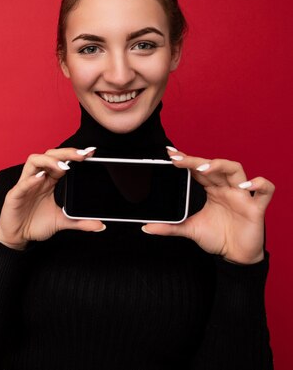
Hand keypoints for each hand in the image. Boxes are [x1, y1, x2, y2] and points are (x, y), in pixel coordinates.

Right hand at [0, 147, 104, 249]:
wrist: (18, 237)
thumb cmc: (35, 224)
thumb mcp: (62, 222)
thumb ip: (79, 222)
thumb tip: (101, 225)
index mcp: (48, 181)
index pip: (61, 161)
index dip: (73, 155)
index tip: (90, 153)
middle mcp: (37, 179)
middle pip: (49, 156)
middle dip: (65, 153)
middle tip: (82, 155)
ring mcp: (25, 185)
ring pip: (34, 161)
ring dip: (49, 161)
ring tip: (63, 166)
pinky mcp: (14, 196)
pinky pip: (22, 184)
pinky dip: (31, 180)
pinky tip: (41, 178)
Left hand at [142, 148, 274, 263]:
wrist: (235, 256)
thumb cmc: (217, 238)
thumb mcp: (189, 230)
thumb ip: (169, 227)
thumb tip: (146, 227)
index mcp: (213, 190)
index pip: (199, 169)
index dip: (187, 160)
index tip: (170, 154)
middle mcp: (227, 188)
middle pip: (214, 166)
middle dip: (196, 160)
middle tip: (178, 160)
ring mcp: (242, 196)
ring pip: (236, 170)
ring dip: (220, 165)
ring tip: (204, 168)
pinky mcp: (256, 208)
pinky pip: (265, 190)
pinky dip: (259, 184)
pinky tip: (245, 186)